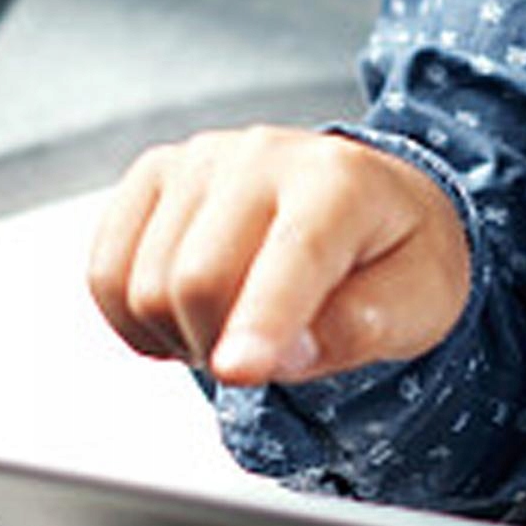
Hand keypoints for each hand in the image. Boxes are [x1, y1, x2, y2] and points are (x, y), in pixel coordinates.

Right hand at [88, 125, 471, 385]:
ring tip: (238, 322)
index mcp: (340, 181)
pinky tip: (190, 313)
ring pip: (143, 286)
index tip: (238, 370)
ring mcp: (198, 159)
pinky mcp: (152, 175)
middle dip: (224, 347)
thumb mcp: (421, 301)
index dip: (260, 321)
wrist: (373, 203)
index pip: (289, 257)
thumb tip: (284, 354)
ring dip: (182, 336)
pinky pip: (104, 272)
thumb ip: (362, 328)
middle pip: (196, 282)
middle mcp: (262, 156)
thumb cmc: (399, 253)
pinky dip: (137, 319)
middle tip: (269, 352)